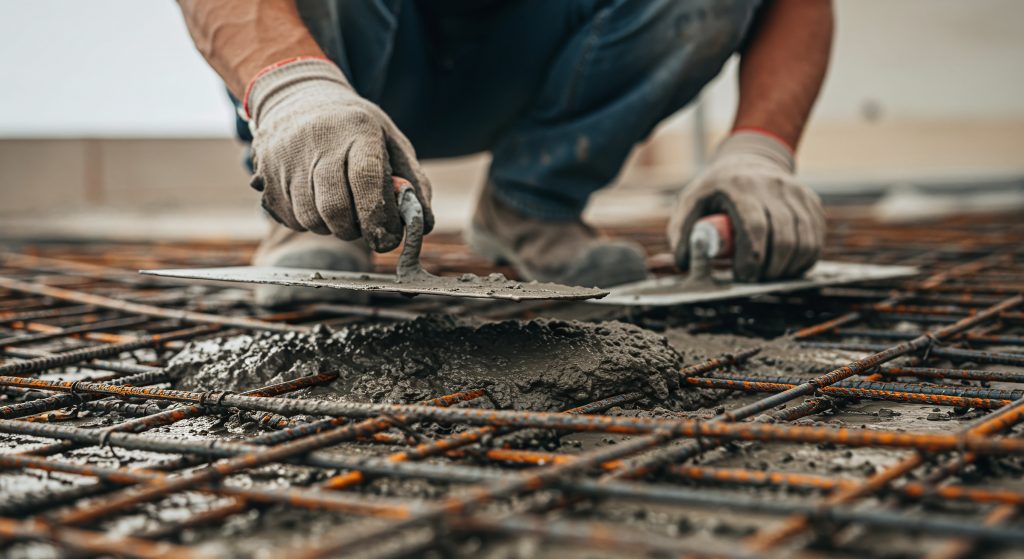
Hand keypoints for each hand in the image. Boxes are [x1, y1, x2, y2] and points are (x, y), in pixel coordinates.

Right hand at [246, 58, 432, 251]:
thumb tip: (422, 224)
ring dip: (331, 228)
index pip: (365, 178)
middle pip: (333, 207)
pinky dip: (309, 223)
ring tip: (341, 209)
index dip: (378, 216)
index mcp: (357, 129)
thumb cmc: (356, 129)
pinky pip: (290, 219)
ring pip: (309, 219)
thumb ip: (413, 183)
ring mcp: (285, 157)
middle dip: (354, 230)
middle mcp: (317, 141)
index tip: (386, 238)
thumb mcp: (391, 142)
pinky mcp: (265, 174)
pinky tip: (317, 202)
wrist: (298, 98)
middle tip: (364, 227)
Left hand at [667, 131, 824, 281]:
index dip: (752, 257)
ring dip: (788, 268)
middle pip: (784, 239)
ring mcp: (797, 193)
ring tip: (769, 275)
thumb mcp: (691, 202)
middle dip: (770, 269)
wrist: (750, 161)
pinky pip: (816, 240)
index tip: (743, 276)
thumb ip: (682, 232)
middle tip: (755, 281)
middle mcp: (773, 186)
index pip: (754, 226)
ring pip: (804, 242)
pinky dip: (803, 260)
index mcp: (740, 186)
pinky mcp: (811, 203)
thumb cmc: (716, 190)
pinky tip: (786, 266)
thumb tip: (684, 262)